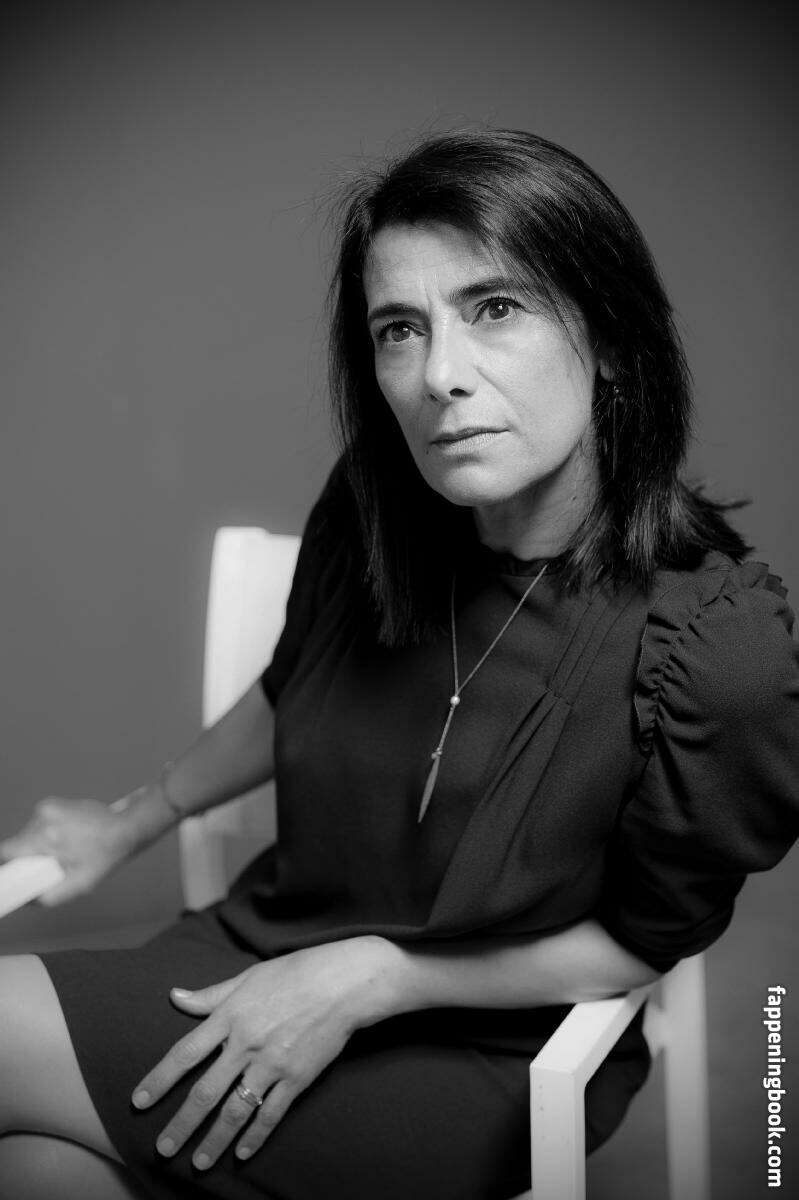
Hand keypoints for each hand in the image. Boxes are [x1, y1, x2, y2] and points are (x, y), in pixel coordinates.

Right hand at [0, 796, 133, 903]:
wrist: (126, 828)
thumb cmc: (105, 856)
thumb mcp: (78, 885)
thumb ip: (47, 897)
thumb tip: (25, 899)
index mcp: (46, 837)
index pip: (7, 851)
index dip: (8, 866)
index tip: (15, 874)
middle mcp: (43, 818)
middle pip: (18, 844)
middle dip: (30, 857)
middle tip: (53, 864)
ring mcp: (47, 807)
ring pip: (28, 833)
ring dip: (39, 844)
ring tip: (65, 849)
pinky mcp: (52, 802)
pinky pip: (38, 823)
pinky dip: (47, 832)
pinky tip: (67, 837)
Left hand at [132, 937, 398, 1170]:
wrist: (343, 982)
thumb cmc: (295, 972)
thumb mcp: (248, 977)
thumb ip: (210, 995)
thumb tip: (174, 996)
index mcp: (230, 1015)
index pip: (184, 1053)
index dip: (159, 1080)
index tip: (139, 1103)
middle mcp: (246, 1043)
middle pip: (205, 1092)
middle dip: (181, 1125)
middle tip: (163, 1149)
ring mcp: (272, 1063)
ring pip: (235, 1111)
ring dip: (214, 1140)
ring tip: (199, 1163)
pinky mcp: (297, 1078)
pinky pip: (271, 1114)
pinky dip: (256, 1136)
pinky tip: (243, 1153)